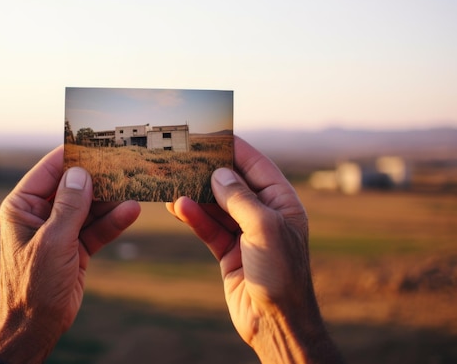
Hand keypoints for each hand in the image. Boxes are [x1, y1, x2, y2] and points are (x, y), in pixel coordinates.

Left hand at [0, 145, 140, 363]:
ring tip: (135, 185)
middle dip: (99, 178)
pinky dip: (113, 221)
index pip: (50, 170)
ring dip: (110, 200)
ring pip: (89, 207)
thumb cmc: (33, 284)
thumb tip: (81, 172)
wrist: (37, 325)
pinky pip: (97, 228)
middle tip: (124, 164)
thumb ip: (70, 206)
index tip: (98, 143)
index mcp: (22, 207)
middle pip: (74, 187)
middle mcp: (40, 214)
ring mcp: (60, 230)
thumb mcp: (52, 241)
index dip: (74, 156)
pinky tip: (131, 210)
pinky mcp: (76, 247)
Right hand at [167, 137, 342, 362]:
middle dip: (210, 171)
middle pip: (233, 184)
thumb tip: (220, 173)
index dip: (236, 149)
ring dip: (196, 195)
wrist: (275, 322)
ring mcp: (246, 233)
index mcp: (283, 203)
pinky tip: (178, 207)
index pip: (257, 166)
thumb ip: (240, 199)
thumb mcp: (265, 229)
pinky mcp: (229, 251)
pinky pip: (209, 227)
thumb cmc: (281, 274)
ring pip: (217, 206)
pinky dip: (194, 217)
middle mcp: (265, 214)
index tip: (213, 134)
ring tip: (173, 180)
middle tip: (185, 155)